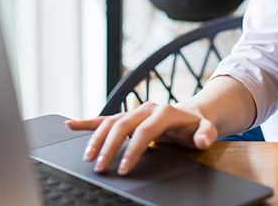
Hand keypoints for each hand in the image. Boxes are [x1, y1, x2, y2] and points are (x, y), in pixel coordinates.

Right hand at [65, 102, 217, 175]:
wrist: (190, 113)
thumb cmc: (195, 126)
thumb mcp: (206, 129)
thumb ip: (206, 134)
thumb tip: (203, 139)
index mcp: (164, 112)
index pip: (144, 131)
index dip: (133, 149)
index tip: (123, 168)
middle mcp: (146, 108)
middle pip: (122, 126)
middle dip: (109, 146)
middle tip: (100, 167)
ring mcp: (135, 111)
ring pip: (111, 122)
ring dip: (96, 138)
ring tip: (87, 157)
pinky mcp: (127, 116)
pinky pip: (104, 118)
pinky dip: (87, 122)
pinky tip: (71, 125)